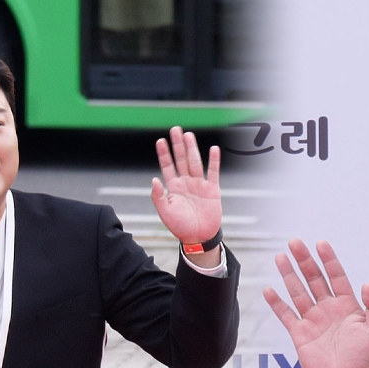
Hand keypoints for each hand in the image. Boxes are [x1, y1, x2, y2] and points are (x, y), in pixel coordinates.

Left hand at [151, 126, 223, 260]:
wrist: (198, 237)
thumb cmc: (180, 226)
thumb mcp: (164, 212)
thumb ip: (158, 196)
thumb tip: (154, 179)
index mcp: (174, 187)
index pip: (167, 166)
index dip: (164, 153)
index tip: (161, 141)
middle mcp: (186, 183)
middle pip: (181, 159)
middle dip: (178, 145)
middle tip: (175, 129)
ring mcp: (199, 185)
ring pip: (195, 162)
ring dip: (192, 149)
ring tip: (188, 135)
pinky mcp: (212, 190)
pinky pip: (213, 172)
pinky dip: (214, 161)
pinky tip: (213, 149)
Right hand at [263, 240, 368, 367]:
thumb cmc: (367, 360)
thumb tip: (368, 284)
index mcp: (348, 306)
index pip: (337, 276)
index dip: (329, 260)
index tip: (321, 244)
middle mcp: (329, 310)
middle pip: (314, 279)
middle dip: (304, 261)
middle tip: (294, 242)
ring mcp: (314, 321)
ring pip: (299, 292)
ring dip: (289, 275)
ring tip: (280, 256)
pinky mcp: (300, 335)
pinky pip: (286, 315)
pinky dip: (277, 303)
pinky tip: (269, 289)